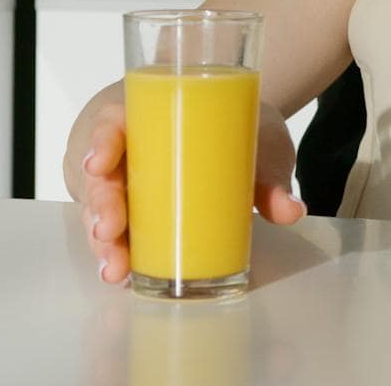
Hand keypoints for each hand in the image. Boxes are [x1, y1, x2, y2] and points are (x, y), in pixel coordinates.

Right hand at [76, 99, 308, 286]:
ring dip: (105, 241)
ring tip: (115, 269)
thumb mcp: (257, 140)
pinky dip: (118, 252)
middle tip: (110, 231)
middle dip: (101, 206)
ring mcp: (127, 183)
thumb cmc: (236, 126)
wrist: (237, 131)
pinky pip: (118, 230)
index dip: (100, 143)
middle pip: (101, 175)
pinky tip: (121, 274)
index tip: (100, 165)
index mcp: (147, 115)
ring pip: (102, 209)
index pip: (112, 122)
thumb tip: (290, 210)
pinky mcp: (135, 213)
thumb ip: (269, 176)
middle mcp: (128, 149)